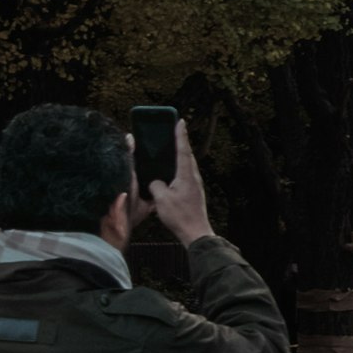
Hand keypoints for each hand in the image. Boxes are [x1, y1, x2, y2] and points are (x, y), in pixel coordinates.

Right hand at [140, 121, 214, 244]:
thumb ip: (156, 185)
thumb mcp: (161, 199)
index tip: (180, 121)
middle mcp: (193, 177)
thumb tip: (157, 182)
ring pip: (187, 165)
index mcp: (186, 175)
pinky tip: (173, 170)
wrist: (196, 232)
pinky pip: (185, 174)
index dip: (180, 135)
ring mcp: (195, 185)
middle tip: (175, 128)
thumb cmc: (180, 216)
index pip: (183, 150)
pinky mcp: (193, 192)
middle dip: (181, 141)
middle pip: (186, 155)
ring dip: (180, 154)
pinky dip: (179, 167)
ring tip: (173, 145)